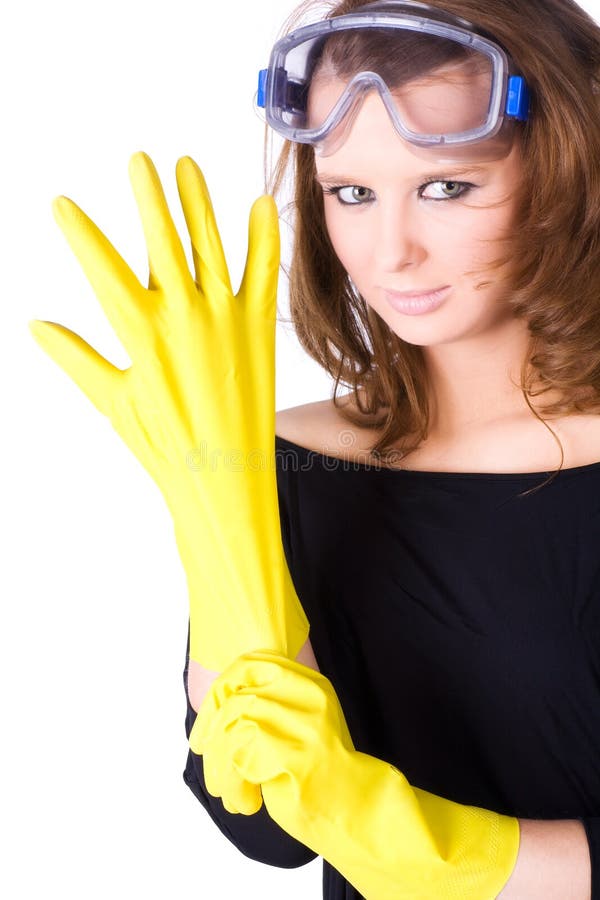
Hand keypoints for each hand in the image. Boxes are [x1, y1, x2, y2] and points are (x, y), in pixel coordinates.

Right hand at [29, 153, 307, 670]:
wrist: (223, 476)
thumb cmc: (162, 445)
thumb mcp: (112, 400)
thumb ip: (76, 358)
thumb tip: (37, 325)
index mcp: (141, 332)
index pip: (103, 268)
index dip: (81, 233)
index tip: (62, 203)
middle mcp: (184, 315)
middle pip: (163, 241)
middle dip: (149, 197)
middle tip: (140, 159)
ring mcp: (226, 317)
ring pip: (210, 246)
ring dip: (198, 203)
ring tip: (186, 165)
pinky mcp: (260, 328)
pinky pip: (263, 273)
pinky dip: (263, 237)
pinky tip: (261, 203)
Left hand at [193, 651, 519, 899]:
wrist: (357, 811)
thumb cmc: (319, 775)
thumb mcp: (295, 727)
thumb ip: (266, 708)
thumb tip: (213, 709)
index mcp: (309, 683)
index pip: (249, 664)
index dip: (219, 691)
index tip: (207, 726)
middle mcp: (307, 696)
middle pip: (235, 698)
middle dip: (211, 732)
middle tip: (205, 757)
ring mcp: (302, 724)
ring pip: (233, 729)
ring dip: (219, 766)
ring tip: (226, 791)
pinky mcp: (294, 754)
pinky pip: (240, 760)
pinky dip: (232, 785)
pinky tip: (245, 802)